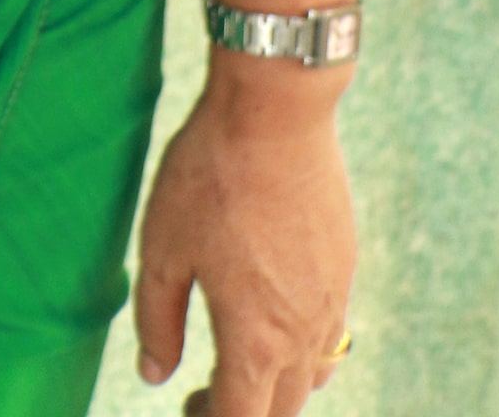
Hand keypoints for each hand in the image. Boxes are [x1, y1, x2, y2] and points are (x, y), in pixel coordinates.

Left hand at [133, 61, 354, 415]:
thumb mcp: (163, 247)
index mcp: (255, 338)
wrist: (278, 110)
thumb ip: (158, 320)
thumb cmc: (211, 176)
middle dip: (241, 413)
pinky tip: (271, 315)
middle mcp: (302, 332)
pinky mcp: (343, 267)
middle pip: (281, 411)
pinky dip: (301, 348)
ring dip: (274, 386)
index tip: (185, 405)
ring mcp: (331, 300)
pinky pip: (330, 334)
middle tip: (201, 393)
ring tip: (238, 361)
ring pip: (310, 377)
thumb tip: (155, 373)